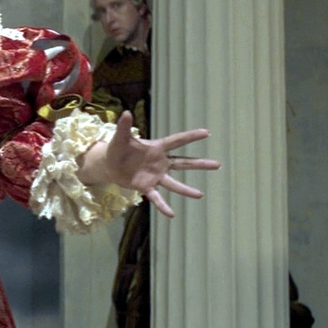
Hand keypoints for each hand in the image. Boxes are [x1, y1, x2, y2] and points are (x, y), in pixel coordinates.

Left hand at [95, 111, 220, 218]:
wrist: (109, 165)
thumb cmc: (117, 148)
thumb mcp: (120, 138)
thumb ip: (124, 127)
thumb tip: (125, 112)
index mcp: (156, 148)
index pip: (177, 141)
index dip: (190, 136)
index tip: (207, 133)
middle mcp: (160, 163)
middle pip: (183, 163)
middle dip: (200, 164)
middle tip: (218, 165)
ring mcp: (155, 176)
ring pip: (174, 183)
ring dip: (186, 190)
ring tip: (200, 195)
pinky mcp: (146, 187)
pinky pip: (157, 198)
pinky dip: (163, 206)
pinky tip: (172, 214)